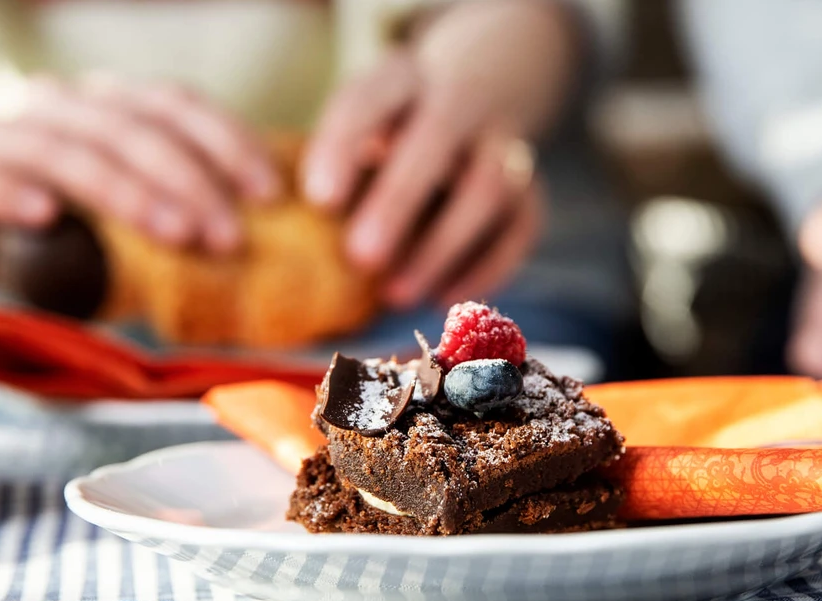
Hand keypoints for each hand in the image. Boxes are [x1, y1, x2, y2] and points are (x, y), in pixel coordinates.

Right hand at [0, 76, 279, 252]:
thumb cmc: (30, 221)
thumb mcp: (105, 218)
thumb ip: (159, 223)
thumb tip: (244, 257)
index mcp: (101, 106)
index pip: (173, 105)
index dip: (226, 142)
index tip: (270, 193)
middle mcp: (51, 107)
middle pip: (130, 130)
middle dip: (189, 182)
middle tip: (229, 236)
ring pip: (65, 151)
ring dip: (124, 192)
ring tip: (172, 234)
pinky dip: (7, 191)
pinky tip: (44, 217)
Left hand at [302, 0, 573, 307]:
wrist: (475, 99)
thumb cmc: (387, 134)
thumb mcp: (357, 129)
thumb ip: (332, 170)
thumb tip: (291, 242)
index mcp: (401, 80)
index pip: (371, 100)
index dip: (345, 146)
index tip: (317, 199)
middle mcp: (460, 103)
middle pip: (436, 139)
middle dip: (398, 200)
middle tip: (359, 256)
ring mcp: (503, 145)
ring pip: (488, 189)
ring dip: (442, 246)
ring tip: (394, 294)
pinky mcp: (531, 192)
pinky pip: (520, 230)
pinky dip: (484, 269)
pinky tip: (442, 300)